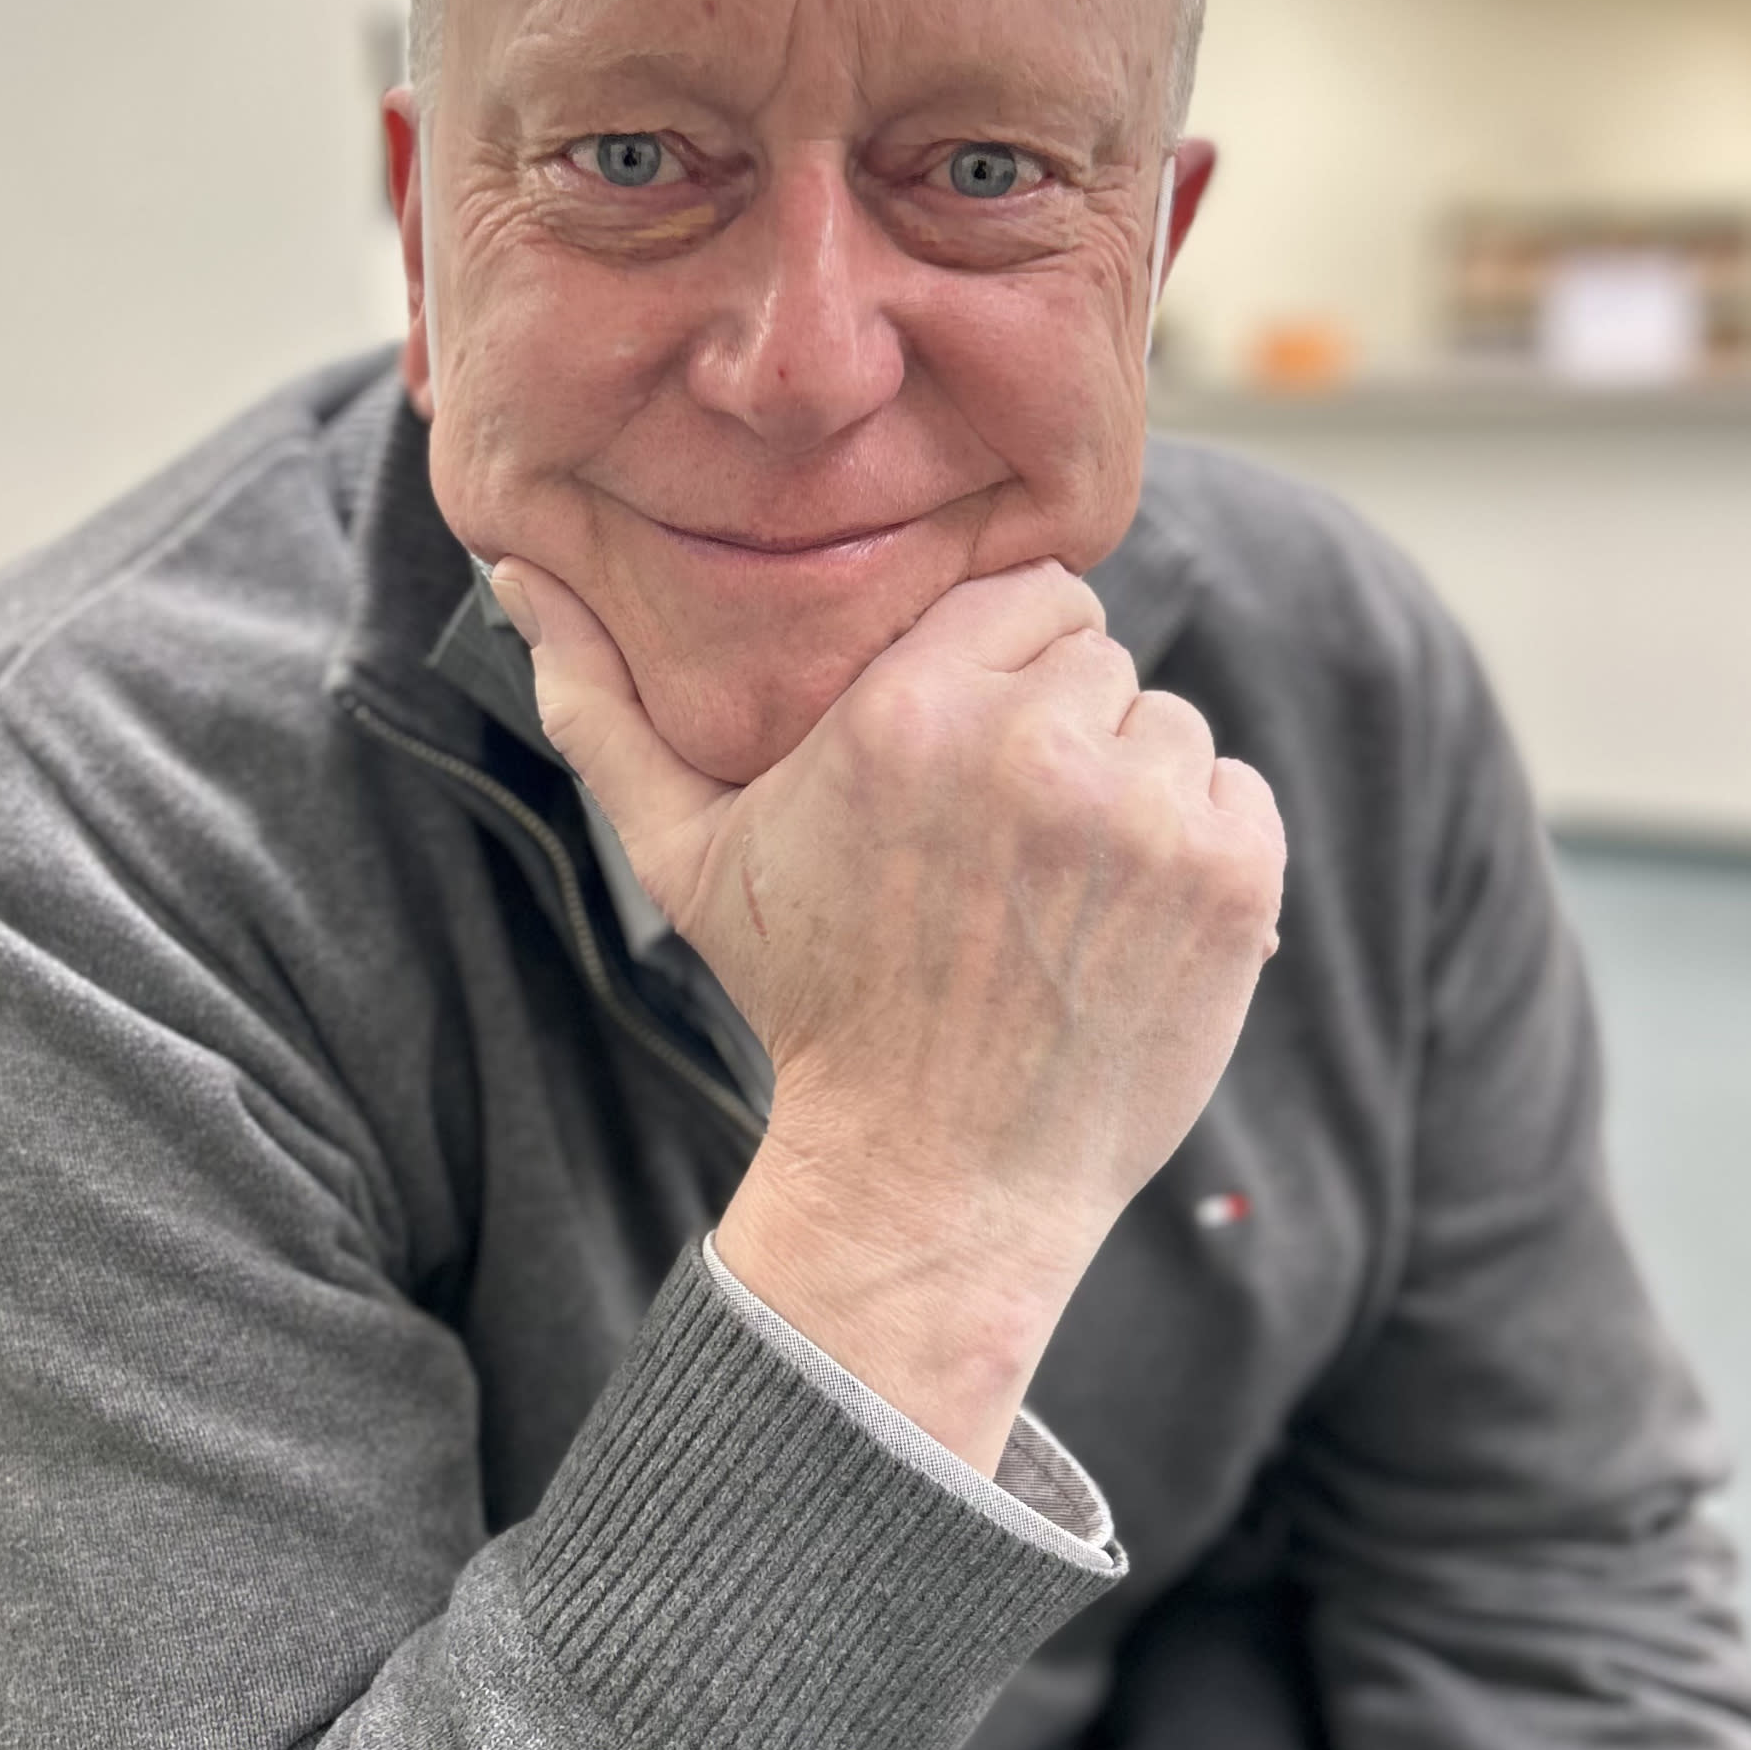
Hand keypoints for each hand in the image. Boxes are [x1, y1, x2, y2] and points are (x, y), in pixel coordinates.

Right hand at [491, 555, 1284, 1474]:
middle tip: (1003, 841)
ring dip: (1129, 792)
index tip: (968, 756)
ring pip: (1169, 726)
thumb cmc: (810, 1003)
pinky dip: (1198, 852)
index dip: (1004, 670)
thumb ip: (602, 704)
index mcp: (911, 709)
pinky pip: (1236, 795)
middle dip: (1061, 728)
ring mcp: (1145, 812)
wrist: (934, 1178)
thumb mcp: (684, 854)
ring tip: (1054, 893)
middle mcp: (1036, 745)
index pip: (1034, 593)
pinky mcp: (1230, 876)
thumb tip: (514, 571)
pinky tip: (1117, 925)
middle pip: (1100, 657)